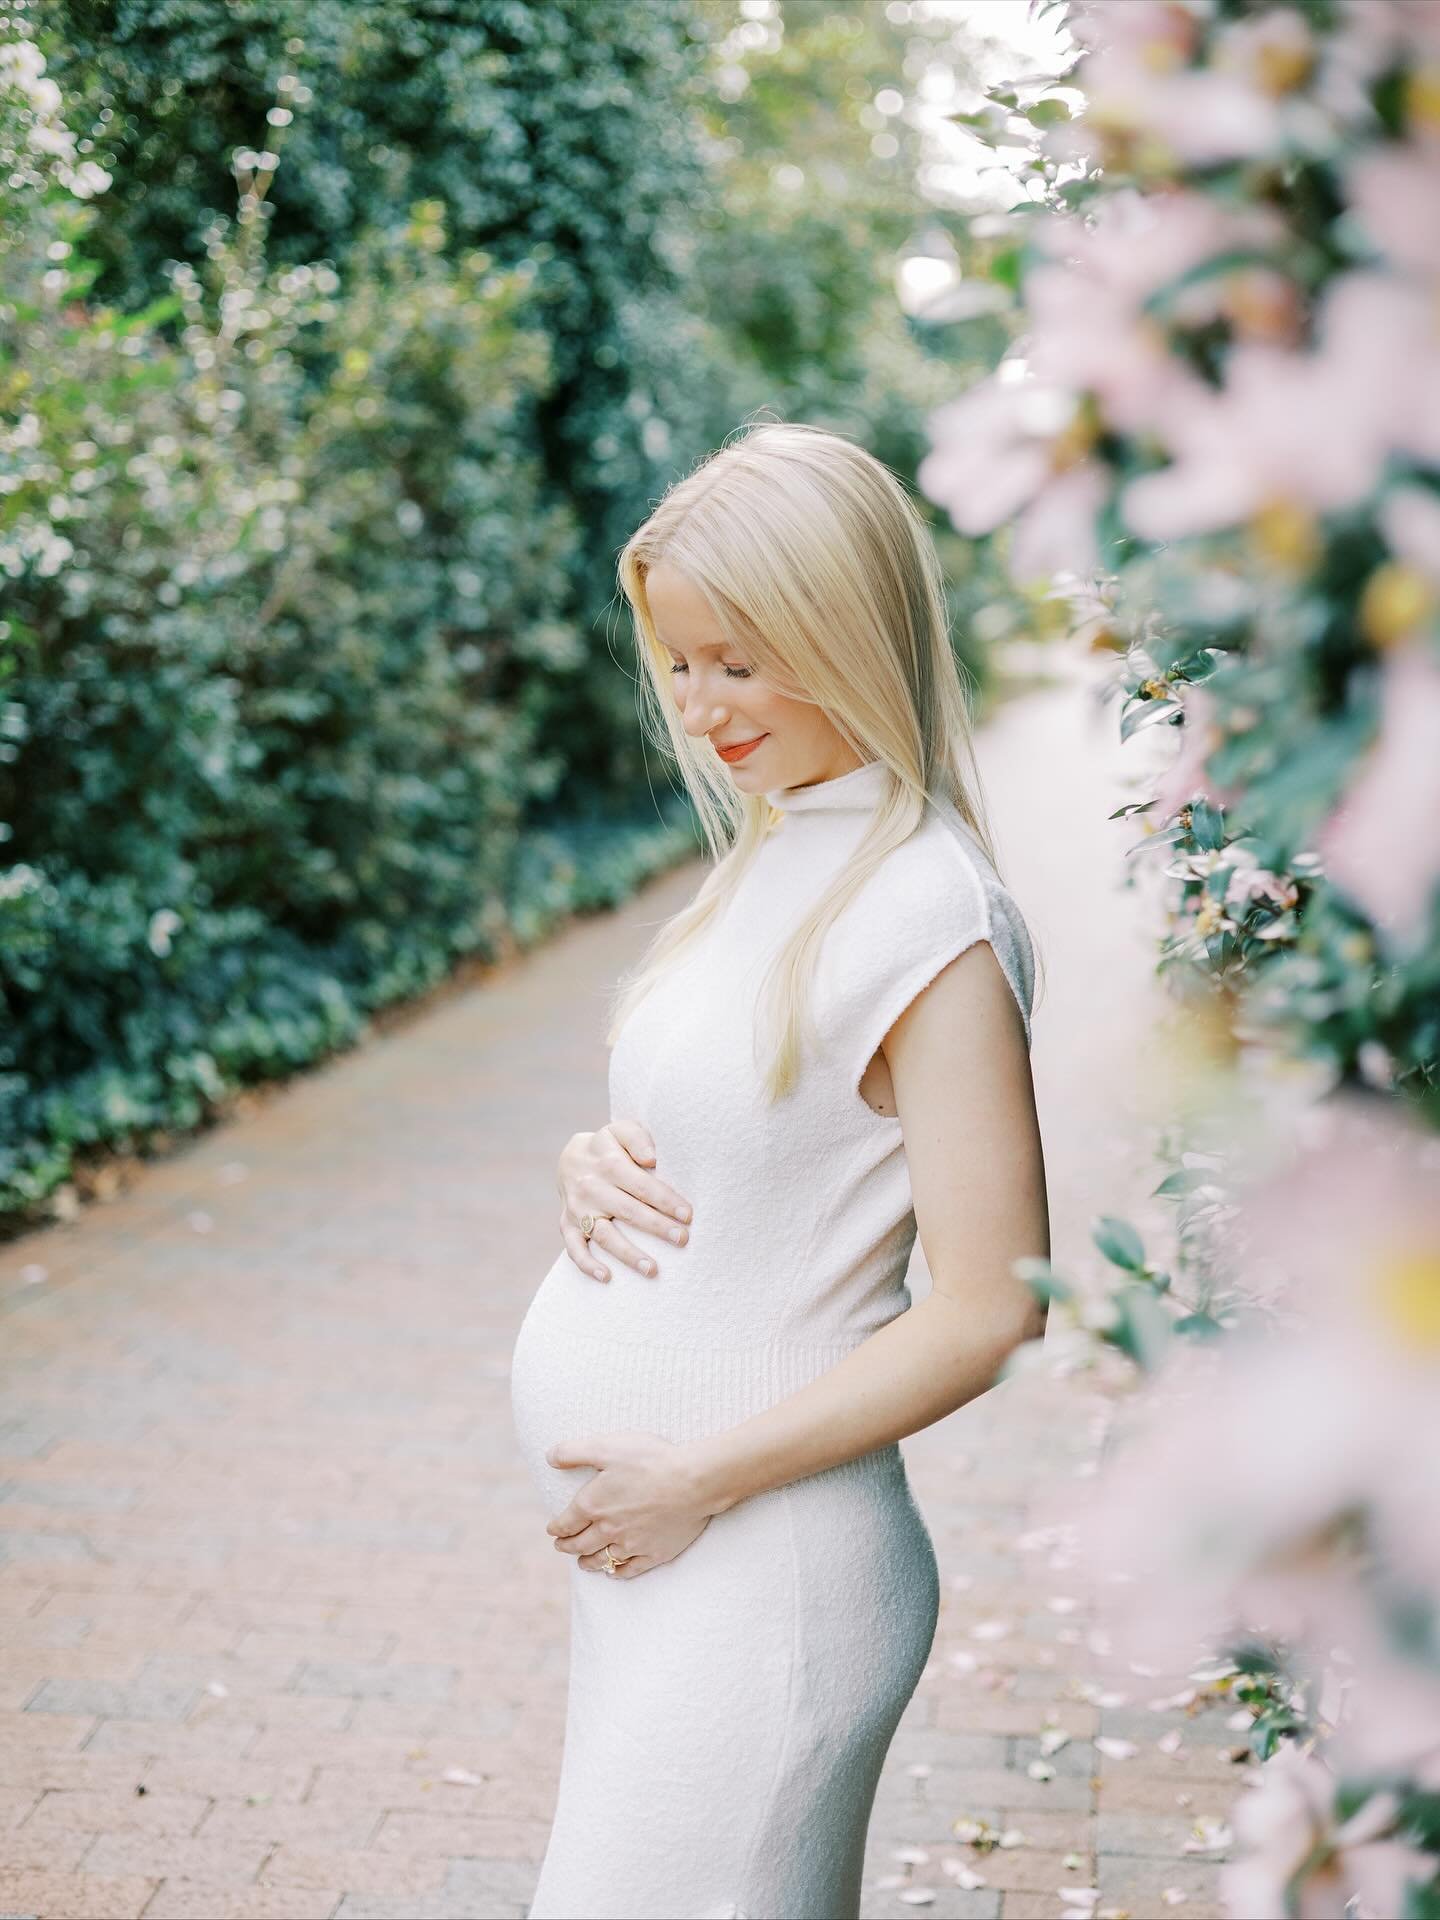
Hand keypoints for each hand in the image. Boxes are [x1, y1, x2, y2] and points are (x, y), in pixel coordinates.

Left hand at [544, 1431, 713, 1578]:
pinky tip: (614, 1571)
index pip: (566, 1523)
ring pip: (602, 1560)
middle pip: (580, 1544)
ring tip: (582, 1562)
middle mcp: (608, 1530)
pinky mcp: (654, 1554)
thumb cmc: (650, 1460)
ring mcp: (631, 1544)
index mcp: (593, 1505)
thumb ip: (574, 1452)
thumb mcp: (607, 1447)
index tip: (552, 1530)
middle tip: (561, 1547)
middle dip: (567, 1546)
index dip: (556, 1528)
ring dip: (588, 1562)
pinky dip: (618, 1572)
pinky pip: (630, 1569)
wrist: (693, 1482)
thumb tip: (549, 1457)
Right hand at [557, 1120, 692, 1283]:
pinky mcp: (567, 1225)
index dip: (664, 1200)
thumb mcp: (620, 1130)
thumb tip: (651, 1158)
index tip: (687, 1215)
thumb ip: (637, 1138)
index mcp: (608, 1163)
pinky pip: (574, 1248)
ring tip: (652, 1270)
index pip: (641, 1185)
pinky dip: (587, 1264)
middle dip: (657, 1227)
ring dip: (628, 1254)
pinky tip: (607, 1277)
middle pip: (627, 1211)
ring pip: (603, 1235)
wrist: (570, 1157)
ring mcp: (577, 1209)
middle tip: (682, 1240)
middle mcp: (591, 1188)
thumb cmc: (609, 1147)